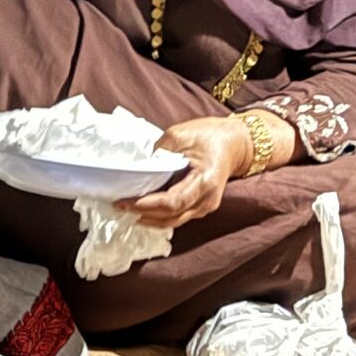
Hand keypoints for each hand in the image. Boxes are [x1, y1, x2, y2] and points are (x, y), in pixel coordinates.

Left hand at [123, 115, 251, 231]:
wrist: (235, 143)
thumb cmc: (210, 135)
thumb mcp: (180, 134)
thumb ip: (159, 152)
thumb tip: (138, 168)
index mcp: (205, 180)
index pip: (172, 202)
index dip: (146, 205)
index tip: (125, 201)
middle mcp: (207, 199)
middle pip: (171, 216)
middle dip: (143, 214)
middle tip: (119, 206)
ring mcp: (207, 206)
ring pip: (174, 221)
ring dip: (150, 218)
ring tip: (127, 210)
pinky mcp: (203, 206)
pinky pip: (179, 216)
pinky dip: (160, 215)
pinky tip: (144, 210)